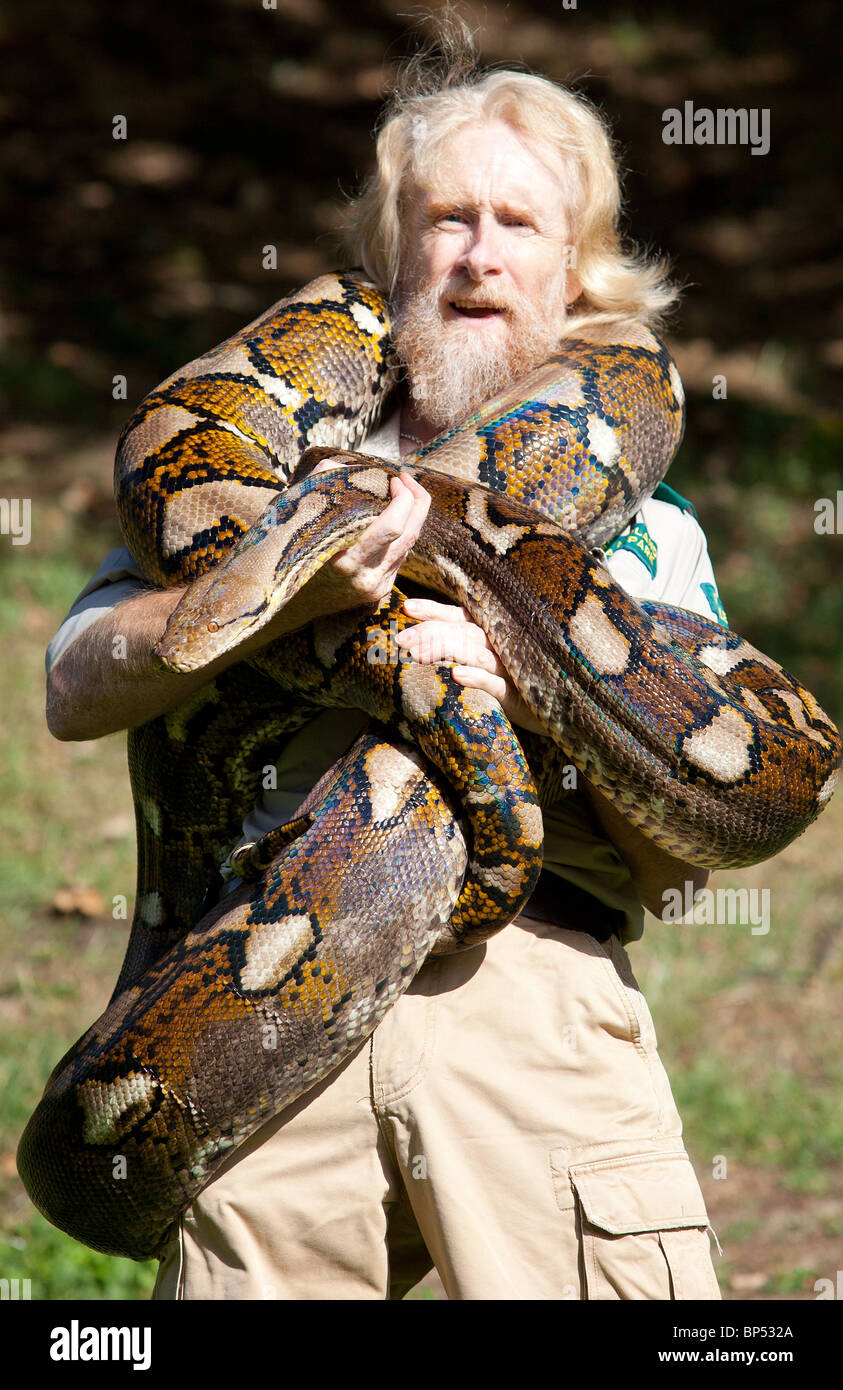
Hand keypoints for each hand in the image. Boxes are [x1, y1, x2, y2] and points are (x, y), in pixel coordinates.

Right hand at [256, 466, 431, 641]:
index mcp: (346, 560)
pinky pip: (401, 556)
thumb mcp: (292, 521)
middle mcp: (366, 577)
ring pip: (410, 545)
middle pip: (411, 533)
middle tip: (407, 479)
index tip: (394, 478)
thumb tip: (334, 465)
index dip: (403, 498)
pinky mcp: (381, 591)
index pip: (393, 527)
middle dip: (417, 500)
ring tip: (404, 491)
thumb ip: (314, 489)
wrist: (288, 606)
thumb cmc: (287, 558)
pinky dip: (401, 532)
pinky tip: (394, 517)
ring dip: (413, 515)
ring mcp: (377, 587)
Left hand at [396, 597, 545, 734]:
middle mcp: (501, 646)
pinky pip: (496, 684)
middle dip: (430, 633)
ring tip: (418, 655)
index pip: (459, 616)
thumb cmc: (517, 682)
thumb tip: (420, 642)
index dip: (433, 611)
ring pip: (475, 654)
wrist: (560, 708)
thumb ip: (463, 646)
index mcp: (492, 634)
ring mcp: (510, 668)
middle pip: (462, 632)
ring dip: (446, 651)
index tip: (405, 608)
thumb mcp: (489, 660)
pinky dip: (477, 678)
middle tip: (401, 639)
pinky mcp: (519, 694)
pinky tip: (456, 675)